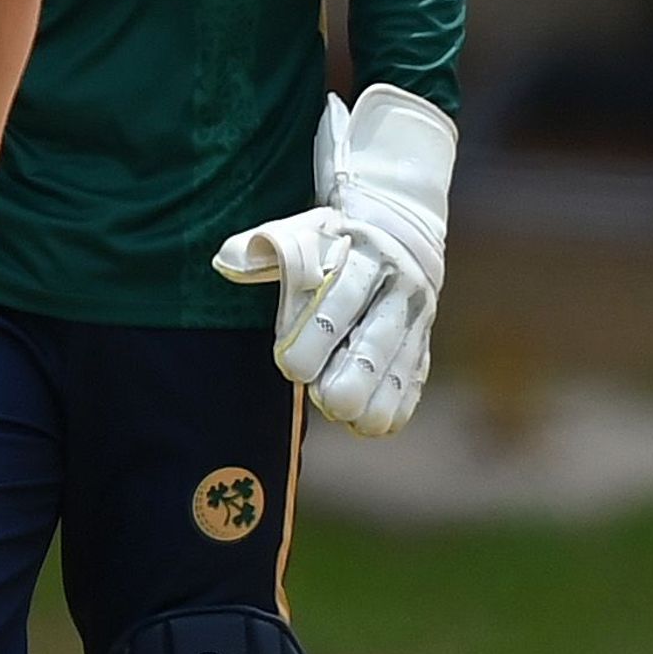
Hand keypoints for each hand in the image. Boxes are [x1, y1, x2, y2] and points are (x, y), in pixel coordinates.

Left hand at [211, 84, 453, 437]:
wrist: (400, 229)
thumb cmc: (331, 238)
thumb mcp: (302, 229)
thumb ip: (265, 246)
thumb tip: (228, 260)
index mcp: (365, 253)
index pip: (341, 297)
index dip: (316, 334)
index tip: (289, 365)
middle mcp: (400, 284)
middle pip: (377, 335)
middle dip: (354, 372)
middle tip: (328, 402)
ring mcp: (418, 313)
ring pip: (401, 359)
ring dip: (379, 394)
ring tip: (353, 421)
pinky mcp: (424, 337)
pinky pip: (417, 372)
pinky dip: (400, 400)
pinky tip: (377, 424)